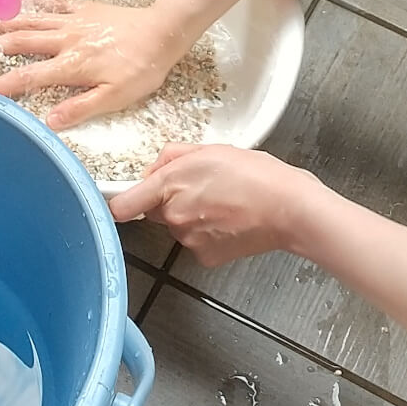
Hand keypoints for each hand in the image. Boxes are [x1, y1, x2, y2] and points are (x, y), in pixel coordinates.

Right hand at [0, 1, 188, 128]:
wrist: (163, 32)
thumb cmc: (141, 68)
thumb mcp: (115, 97)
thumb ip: (80, 108)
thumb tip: (48, 121)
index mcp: (70, 65)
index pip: (27, 77)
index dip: (1, 85)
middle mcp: (65, 40)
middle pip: (21, 43)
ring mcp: (74, 21)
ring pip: (33, 21)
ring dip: (8, 24)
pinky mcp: (85, 9)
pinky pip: (56, 2)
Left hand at [107, 145, 327, 266]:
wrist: (289, 209)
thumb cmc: (257, 176)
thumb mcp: (211, 149)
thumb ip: (173, 156)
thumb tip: (155, 169)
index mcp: (171, 184)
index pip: (123, 205)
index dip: (119, 202)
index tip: (117, 200)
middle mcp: (175, 215)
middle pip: (156, 210)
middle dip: (170, 200)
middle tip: (201, 187)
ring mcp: (189, 239)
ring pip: (178, 226)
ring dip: (191, 215)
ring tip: (223, 202)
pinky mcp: (204, 256)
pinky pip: (196, 242)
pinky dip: (207, 233)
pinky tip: (229, 220)